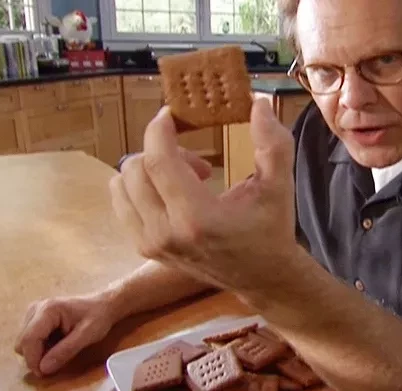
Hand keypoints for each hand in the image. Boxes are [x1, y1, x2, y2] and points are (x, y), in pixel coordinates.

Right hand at [14, 293, 114, 376]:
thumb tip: (43, 369)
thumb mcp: (87, 336)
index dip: (33, 360)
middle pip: (22, 342)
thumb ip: (66, 351)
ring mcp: (33, 313)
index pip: (29, 340)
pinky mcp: (35, 319)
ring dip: (38, 353)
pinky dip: (40, 347)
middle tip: (57, 361)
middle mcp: (35, 309)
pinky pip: (29, 340)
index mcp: (48, 310)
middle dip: (36, 357)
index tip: (44, 374)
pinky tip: (57, 343)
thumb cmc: (98, 317)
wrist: (104, 305)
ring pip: (24, 343)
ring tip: (61, 348)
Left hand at [110, 99, 296, 292]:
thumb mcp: (279, 185)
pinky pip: (122, 202)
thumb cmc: (271, 230)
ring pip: (121, 184)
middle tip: (198, 163)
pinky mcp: (144, 249)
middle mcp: (165, 233)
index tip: (174, 114)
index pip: (158, 160)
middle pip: (134, 168)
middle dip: (162, 150)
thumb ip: (272, 141)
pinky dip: (141, 187)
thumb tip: (257, 101)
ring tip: (183, 180)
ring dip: (148, 168)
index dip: (160, 128)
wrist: (262, 277)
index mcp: (197, 217)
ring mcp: (150, 244)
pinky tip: (171, 194)